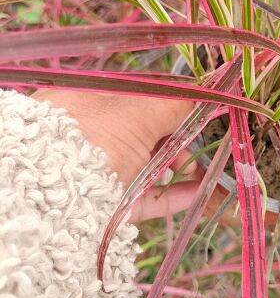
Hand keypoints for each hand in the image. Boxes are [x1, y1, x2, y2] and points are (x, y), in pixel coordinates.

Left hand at [32, 89, 208, 222]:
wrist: (56, 202)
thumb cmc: (96, 142)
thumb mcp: (139, 113)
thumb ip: (174, 103)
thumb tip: (204, 91)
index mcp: (90, 102)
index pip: (140, 99)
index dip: (171, 106)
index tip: (197, 113)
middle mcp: (92, 135)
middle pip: (147, 134)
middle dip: (178, 141)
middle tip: (195, 149)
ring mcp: (99, 171)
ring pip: (148, 166)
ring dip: (180, 168)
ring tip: (199, 174)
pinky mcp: (107, 206)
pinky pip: (146, 196)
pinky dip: (174, 194)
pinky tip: (199, 191)